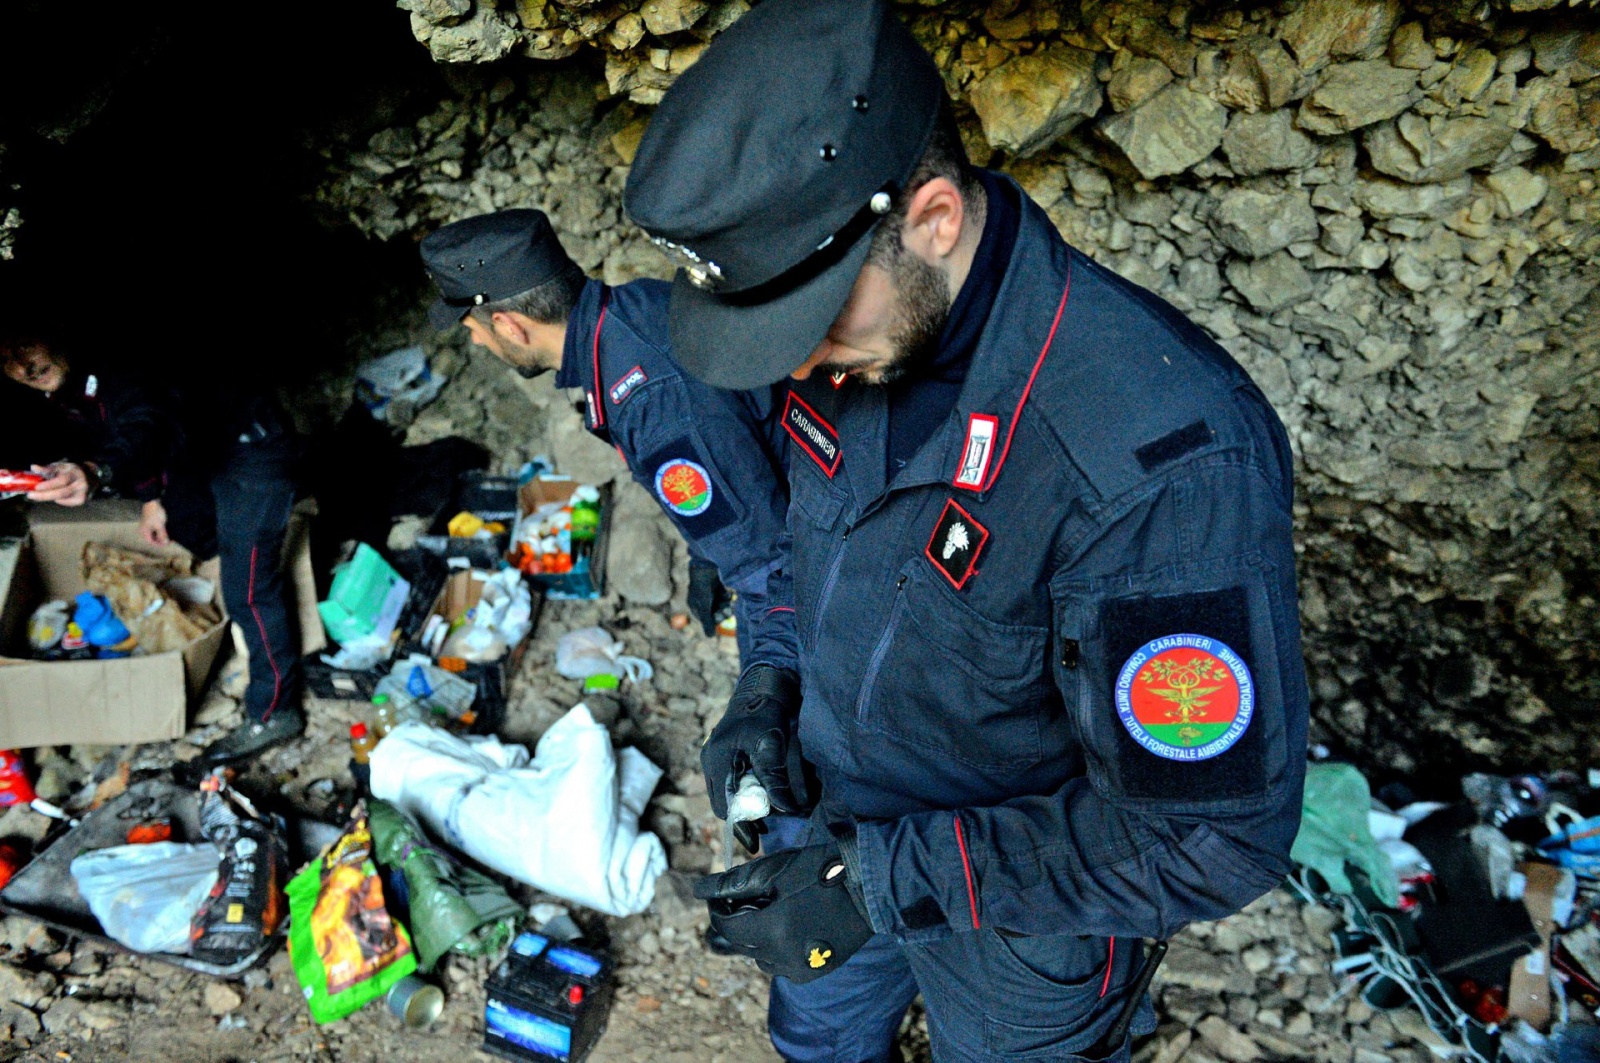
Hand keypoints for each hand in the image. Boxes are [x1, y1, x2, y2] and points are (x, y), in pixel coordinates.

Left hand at [25, 463, 90, 505]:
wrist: (91, 477)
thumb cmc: (71, 471)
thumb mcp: (60, 466)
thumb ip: (47, 469)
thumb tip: (33, 467)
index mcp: (75, 472)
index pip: (62, 480)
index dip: (49, 484)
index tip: (36, 487)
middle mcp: (81, 483)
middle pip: (61, 493)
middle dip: (44, 495)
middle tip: (30, 495)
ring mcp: (82, 493)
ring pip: (61, 498)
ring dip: (47, 497)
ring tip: (37, 494)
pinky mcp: (81, 500)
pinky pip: (64, 502)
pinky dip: (57, 499)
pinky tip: (55, 495)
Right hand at [139, 499, 169, 545]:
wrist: (153, 501)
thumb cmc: (155, 514)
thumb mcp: (159, 526)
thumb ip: (162, 535)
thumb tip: (165, 544)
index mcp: (144, 531)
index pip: (151, 542)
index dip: (160, 544)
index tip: (168, 543)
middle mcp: (145, 529)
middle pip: (153, 538)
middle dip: (161, 539)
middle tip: (171, 539)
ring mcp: (148, 525)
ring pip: (156, 533)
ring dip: (162, 534)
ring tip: (170, 535)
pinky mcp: (152, 521)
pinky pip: (157, 528)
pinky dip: (162, 530)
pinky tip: (168, 529)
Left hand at [695, 837, 871, 983]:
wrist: (868, 888)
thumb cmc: (820, 871)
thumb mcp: (774, 871)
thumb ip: (734, 884)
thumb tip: (700, 890)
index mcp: (772, 930)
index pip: (727, 928)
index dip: (718, 911)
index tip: (719, 896)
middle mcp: (783, 957)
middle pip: (742, 944)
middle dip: (740, 922)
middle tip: (750, 899)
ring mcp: (799, 969)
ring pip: (761, 958)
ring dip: (758, 938)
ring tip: (774, 913)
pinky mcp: (813, 973)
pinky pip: (782, 966)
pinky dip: (778, 950)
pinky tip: (790, 928)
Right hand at [702, 664, 812, 822]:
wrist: (764, 682)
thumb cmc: (766, 710)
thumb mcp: (770, 743)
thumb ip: (774, 777)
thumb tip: (785, 809)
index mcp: (716, 759)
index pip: (724, 804)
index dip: (740, 823)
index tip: (754, 840)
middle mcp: (712, 759)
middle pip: (724, 801)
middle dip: (743, 817)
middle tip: (762, 833)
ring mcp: (717, 755)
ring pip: (727, 792)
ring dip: (745, 806)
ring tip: (764, 821)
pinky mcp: (727, 751)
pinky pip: (732, 780)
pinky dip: (746, 792)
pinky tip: (762, 798)